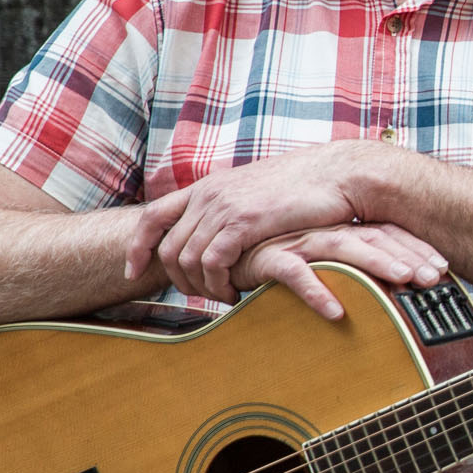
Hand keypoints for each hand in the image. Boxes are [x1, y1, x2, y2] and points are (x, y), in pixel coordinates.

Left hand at [124, 141, 404, 308]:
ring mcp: (224, 207)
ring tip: (225, 299)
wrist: (338, 174)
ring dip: (201, 287)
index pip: (153, 216)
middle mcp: (208, 194)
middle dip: (177, 280)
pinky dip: (218, 285)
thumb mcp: (257, 192)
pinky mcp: (244, 222)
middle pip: (168, 247)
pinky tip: (237, 294)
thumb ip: (234, 208)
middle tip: (201, 298)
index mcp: (208, 185)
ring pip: (187, 259)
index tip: (134, 272)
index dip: (138, 247)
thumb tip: (225, 230)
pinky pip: (213, 263)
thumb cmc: (308, 188)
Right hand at [225, 222, 450, 318]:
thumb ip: (351, 268)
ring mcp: (298, 240)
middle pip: (374, 237)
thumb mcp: (321, 259)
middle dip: (407, 255)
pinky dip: (317, 292)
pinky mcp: (269, 256)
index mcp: (339, 228)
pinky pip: (295, 274)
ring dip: (376, 263)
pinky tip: (337, 312)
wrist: (224, 245)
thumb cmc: (278, 255)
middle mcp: (323, 230)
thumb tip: (392, 289)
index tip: (446, 268)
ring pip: (343, 248)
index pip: (386, 233)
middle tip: (436, 277)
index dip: (416, 249)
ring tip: (403, 280)